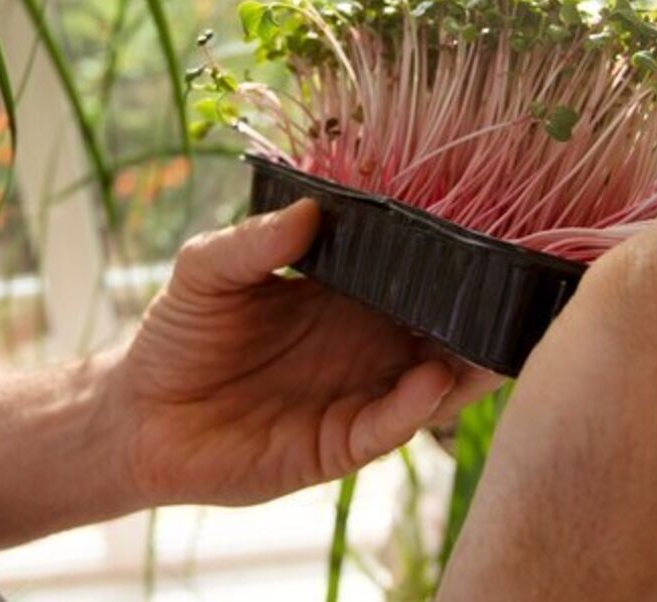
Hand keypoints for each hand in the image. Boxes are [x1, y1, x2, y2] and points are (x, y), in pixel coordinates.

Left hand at [107, 200, 501, 507]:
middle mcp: (366, 345)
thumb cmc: (178, 335)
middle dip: (482, 310)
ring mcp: (357, 395)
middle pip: (444, 327)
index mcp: (347, 295)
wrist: (137, 414)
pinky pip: (386, 427)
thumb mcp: (206, 270)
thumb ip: (253, 243)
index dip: (452, 257)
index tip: (494, 231)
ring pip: (434, 380)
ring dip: (469, 363)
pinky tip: (431, 381)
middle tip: (520, 286)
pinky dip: (414, 406)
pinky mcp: (336, 445)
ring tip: (498, 338)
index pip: (414, 273)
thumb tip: (309, 210)